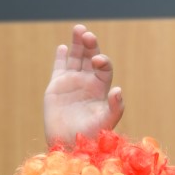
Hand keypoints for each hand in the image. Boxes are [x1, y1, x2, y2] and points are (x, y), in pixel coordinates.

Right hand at [42, 24, 123, 146]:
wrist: (69, 145)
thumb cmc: (90, 136)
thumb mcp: (106, 122)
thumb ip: (115, 107)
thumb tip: (118, 89)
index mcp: (101, 89)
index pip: (104, 68)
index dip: (102, 61)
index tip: (97, 60)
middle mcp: (88, 83)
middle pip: (90, 57)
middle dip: (90, 45)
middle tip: (87, 34)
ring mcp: (72, 83)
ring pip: (75, 58)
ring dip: (77, 43)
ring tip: (79, 29)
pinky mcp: (56, 87)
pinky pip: (59, 67)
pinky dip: (60, 57)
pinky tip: (62, 47)